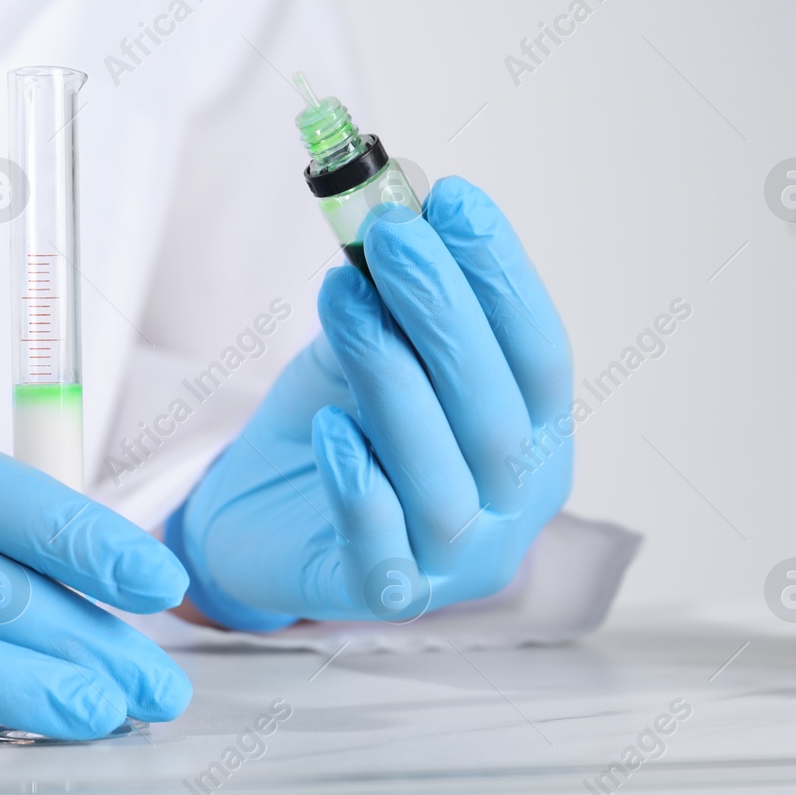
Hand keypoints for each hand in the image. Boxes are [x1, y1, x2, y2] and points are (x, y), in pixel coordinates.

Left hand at [172, 177, 571, 627]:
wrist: (255, 516)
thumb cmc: (333, 427)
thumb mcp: (369, 351)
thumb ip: (393, 300)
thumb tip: (403, 210)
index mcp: (536, 442)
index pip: (540, 357)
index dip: (503, 279)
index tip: (455, 199)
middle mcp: (514, 510)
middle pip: (496, 415)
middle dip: (445, 313)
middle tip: (390, 233)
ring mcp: (454, 563)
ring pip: (441, 477)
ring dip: (393, 378)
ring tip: (342, 296)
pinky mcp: (382, 594)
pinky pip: (379, 544)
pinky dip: (359, 482)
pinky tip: (329, 425)